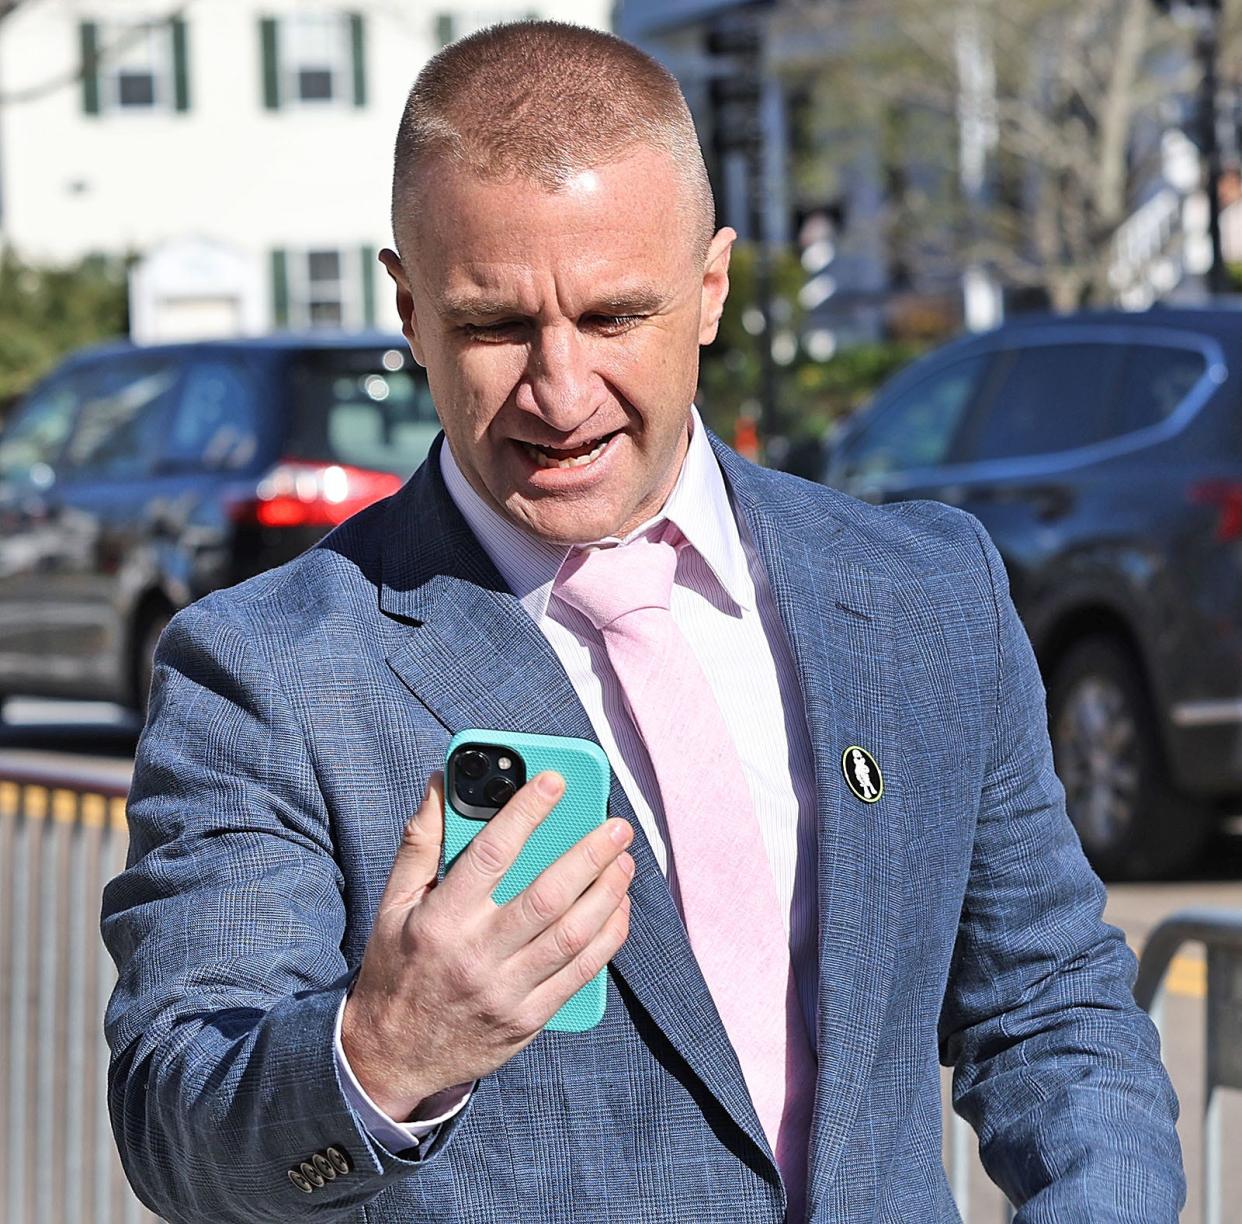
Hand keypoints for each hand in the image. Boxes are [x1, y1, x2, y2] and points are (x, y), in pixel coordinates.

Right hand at [341, 770, 633, 1121]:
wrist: (390, 1058)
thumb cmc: (396, 969)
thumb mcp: (392, 905)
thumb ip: (420, 842)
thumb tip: (439, 783)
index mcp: (441, 920)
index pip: (491, 855)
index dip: (526, 813)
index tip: (554, 781)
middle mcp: (475, 955)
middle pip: (547, 897)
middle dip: (590, 855)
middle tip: (618, 826)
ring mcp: (505, 992)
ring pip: (572, 936)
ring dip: (608, 894)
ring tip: (625, 862)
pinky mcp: (527, 1020)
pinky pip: (580, 975)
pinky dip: (607, 938)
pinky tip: (618, 909)